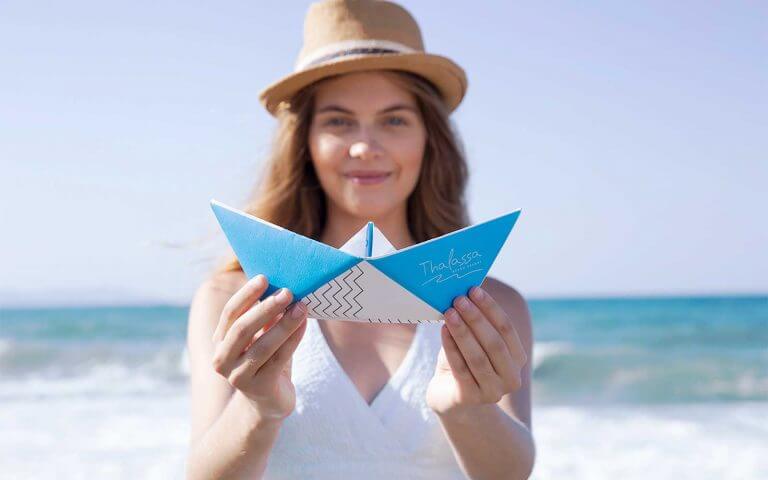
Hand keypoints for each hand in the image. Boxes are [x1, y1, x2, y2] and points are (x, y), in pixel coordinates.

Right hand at [210, 274, 307, 421]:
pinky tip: (304, 325)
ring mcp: (239, 376)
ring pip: (263, 345)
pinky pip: (279, 359)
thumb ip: (265, 316)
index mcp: (220, 342)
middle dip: (265, 308)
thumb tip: (281, 285)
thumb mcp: (261, 336)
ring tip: (302, 307)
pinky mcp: (261, 387)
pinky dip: (293, 340)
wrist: (268, 402)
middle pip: (242, 329)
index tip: (264, 278)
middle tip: (287, 292)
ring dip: (284, 324)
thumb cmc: (266, 360)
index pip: (230, 314)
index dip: (246, 295)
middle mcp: (223, 360)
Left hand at [426, 286, 527, 416]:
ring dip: (462, 332)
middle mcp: (511, 378)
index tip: (474, 290)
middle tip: (459, 299)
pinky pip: (460, 368)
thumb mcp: (474, 342)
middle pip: (494, 343)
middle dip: (476, 318)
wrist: (450, 399)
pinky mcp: (470, 398)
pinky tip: (443, 331)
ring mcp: (492, 391)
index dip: (491, 308)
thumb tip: (465, 293)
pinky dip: (451, 347)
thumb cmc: (464, 362)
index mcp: (517, 359)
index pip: (507, 329)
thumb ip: (475, 324)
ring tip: (449, 312)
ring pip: (477, 357)